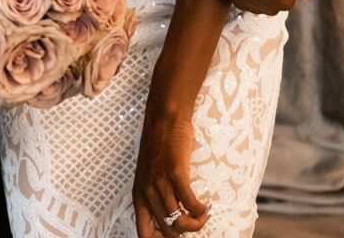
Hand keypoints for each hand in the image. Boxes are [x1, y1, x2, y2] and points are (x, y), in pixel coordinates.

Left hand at [133, 109, 209, 235]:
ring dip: (196, 223)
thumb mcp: (149, 174)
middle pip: (167, 231)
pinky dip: (200, 210)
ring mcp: (160, 182)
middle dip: (185, 233)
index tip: (177, 237)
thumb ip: (154, 194)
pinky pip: (190, 203)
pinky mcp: (175, 173)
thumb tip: (169, 218)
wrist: (164, 117)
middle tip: (195, 223)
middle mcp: (147, 192)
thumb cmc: (160, 145)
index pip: (144, 234)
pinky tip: (205, 206)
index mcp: (139, 195)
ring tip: (203, 215)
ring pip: (179, 221)